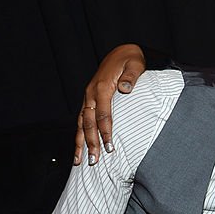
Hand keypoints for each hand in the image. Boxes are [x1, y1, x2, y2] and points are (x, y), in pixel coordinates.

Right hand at [74, 43, 145, 164]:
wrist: (122, 52)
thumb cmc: (131, 60)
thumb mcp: (135, 65)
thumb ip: (131, 77)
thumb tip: (125, 88)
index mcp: (102, 87)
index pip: (103, 114)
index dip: (105, 132)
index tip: (110, 146)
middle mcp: (91, 94)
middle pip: (89, 123)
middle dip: (91, 142)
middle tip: (94, 160)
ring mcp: (88, 98)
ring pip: (81, 124)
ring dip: (80, 143)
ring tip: (79, 160)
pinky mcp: (89, 100)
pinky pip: (82, 120)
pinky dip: (80, 135)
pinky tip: (79, 148)